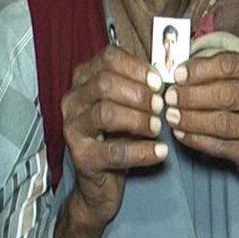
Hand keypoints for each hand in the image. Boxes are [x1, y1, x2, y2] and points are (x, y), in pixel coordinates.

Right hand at [60, 45, 166, 228]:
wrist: (100, 179)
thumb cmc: (116, 133)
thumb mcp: (126, 104)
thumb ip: (140, 85)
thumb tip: (164, 73)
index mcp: (85, 79)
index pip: (108, 58)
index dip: (136, 67)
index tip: (158, 81)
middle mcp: (73, 100)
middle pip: (105, 83)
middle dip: (138, 93)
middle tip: (160, 105)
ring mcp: (73, 128)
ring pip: (106, 113)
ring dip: (138, 118)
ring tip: (158, 126)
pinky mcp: (81, 157)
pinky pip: (114, 151)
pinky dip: (141, 151)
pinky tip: (160, 151)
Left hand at [164, 53, 238, 220]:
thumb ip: (215, 71)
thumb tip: (178, 69)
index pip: (229, 64)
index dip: (199, 69)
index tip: (177, 75)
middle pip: (225, 94)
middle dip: (191, 96)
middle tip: (170, 98)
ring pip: (222, 122)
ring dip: (190, 119)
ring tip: (171, 116)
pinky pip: (220, 146)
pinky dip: (196, 139)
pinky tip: (182, 133)